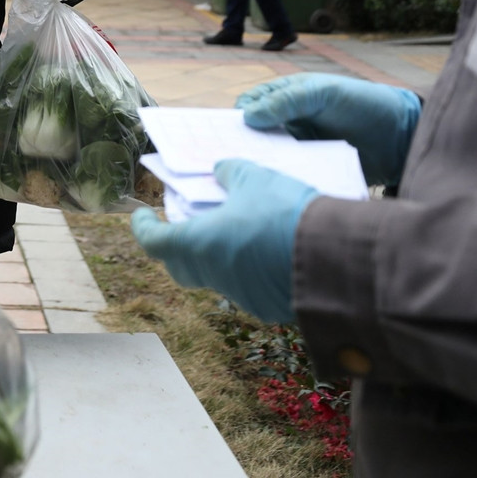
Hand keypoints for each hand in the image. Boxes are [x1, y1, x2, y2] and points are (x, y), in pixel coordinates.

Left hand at [130, 159, 315, 323]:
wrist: (335, 258)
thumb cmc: (285, 214)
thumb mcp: (256, 178)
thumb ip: (231, 173)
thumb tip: (221, 172)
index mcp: (199, 244)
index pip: (153, 242)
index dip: (142, 227)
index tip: (141, 216)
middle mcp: (213, 275)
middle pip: (180, 264)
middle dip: (176, 244)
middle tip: (183, 224)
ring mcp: (241, 295)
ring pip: (215, 275)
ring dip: (215, 255)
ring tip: (230, 230)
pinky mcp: (267, 306)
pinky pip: (246, 286)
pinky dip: (245, 267)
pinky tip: (263, 249)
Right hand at [236, 73, 421, 186]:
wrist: (401, 138)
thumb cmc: (362, 104)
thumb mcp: (323, 93)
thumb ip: (287, 101)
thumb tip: (247, 117)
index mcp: (285, 98)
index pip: (247, 107)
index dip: (232, 119)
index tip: (220, 137)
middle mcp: (286, 124)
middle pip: (252, 136)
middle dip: (239, 147)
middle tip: (224, 164)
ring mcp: (298, 149)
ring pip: (267, 159)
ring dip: (259, 168)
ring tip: (247, 182)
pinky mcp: (311, 172)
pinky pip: (289, 178)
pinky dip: (280, 183)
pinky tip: (272, 192)